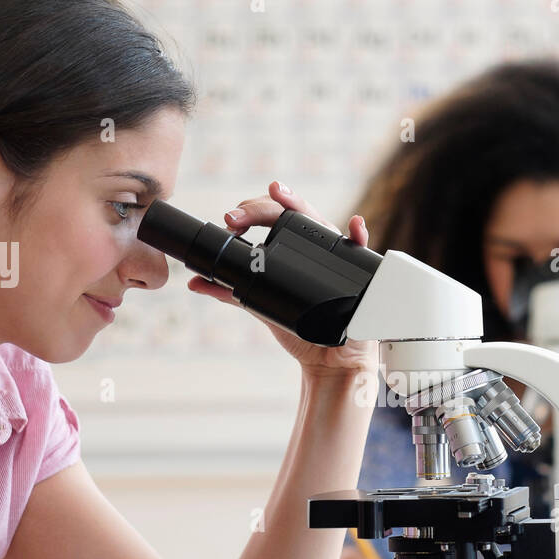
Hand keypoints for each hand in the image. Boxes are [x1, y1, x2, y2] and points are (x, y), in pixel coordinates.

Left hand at [185, 181, 376, 379]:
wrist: (326, 362)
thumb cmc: (300, 331)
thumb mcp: (261, 305)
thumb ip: (231, 291)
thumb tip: (195, 282)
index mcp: (295, 249)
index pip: (274, 217)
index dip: (252, 211)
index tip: (230, 219)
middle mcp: (317, 248)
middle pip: (294, 214)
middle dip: (265, 208)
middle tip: (238, 215)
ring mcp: (338, 258)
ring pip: (323, 224)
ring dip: (302, 207)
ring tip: (281, 196)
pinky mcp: (359, 275)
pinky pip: (362, 251)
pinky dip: (359, 235)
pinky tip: (353, 225)